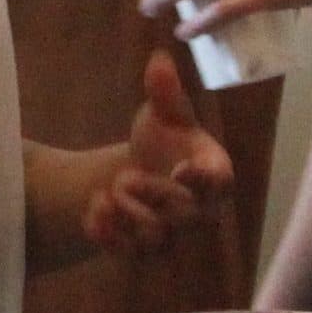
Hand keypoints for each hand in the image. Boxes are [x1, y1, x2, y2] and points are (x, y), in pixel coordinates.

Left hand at [82, 53, 234, 250]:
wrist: (138, 171)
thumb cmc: (162, 141)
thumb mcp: (162, 114)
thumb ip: (164, 92)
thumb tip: (159, 58)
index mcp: (211, 173)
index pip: (219, 182)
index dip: (204, 179)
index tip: (183, 168)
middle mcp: (198, 210)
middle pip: (185, 215)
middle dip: (154, 195)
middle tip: (127, 177)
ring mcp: (171, 234)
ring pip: (157, 239)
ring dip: (128, 217)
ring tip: (106, 194)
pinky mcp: (142, 251)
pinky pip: (127, 254)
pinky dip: (107, 234)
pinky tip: (92, 211)